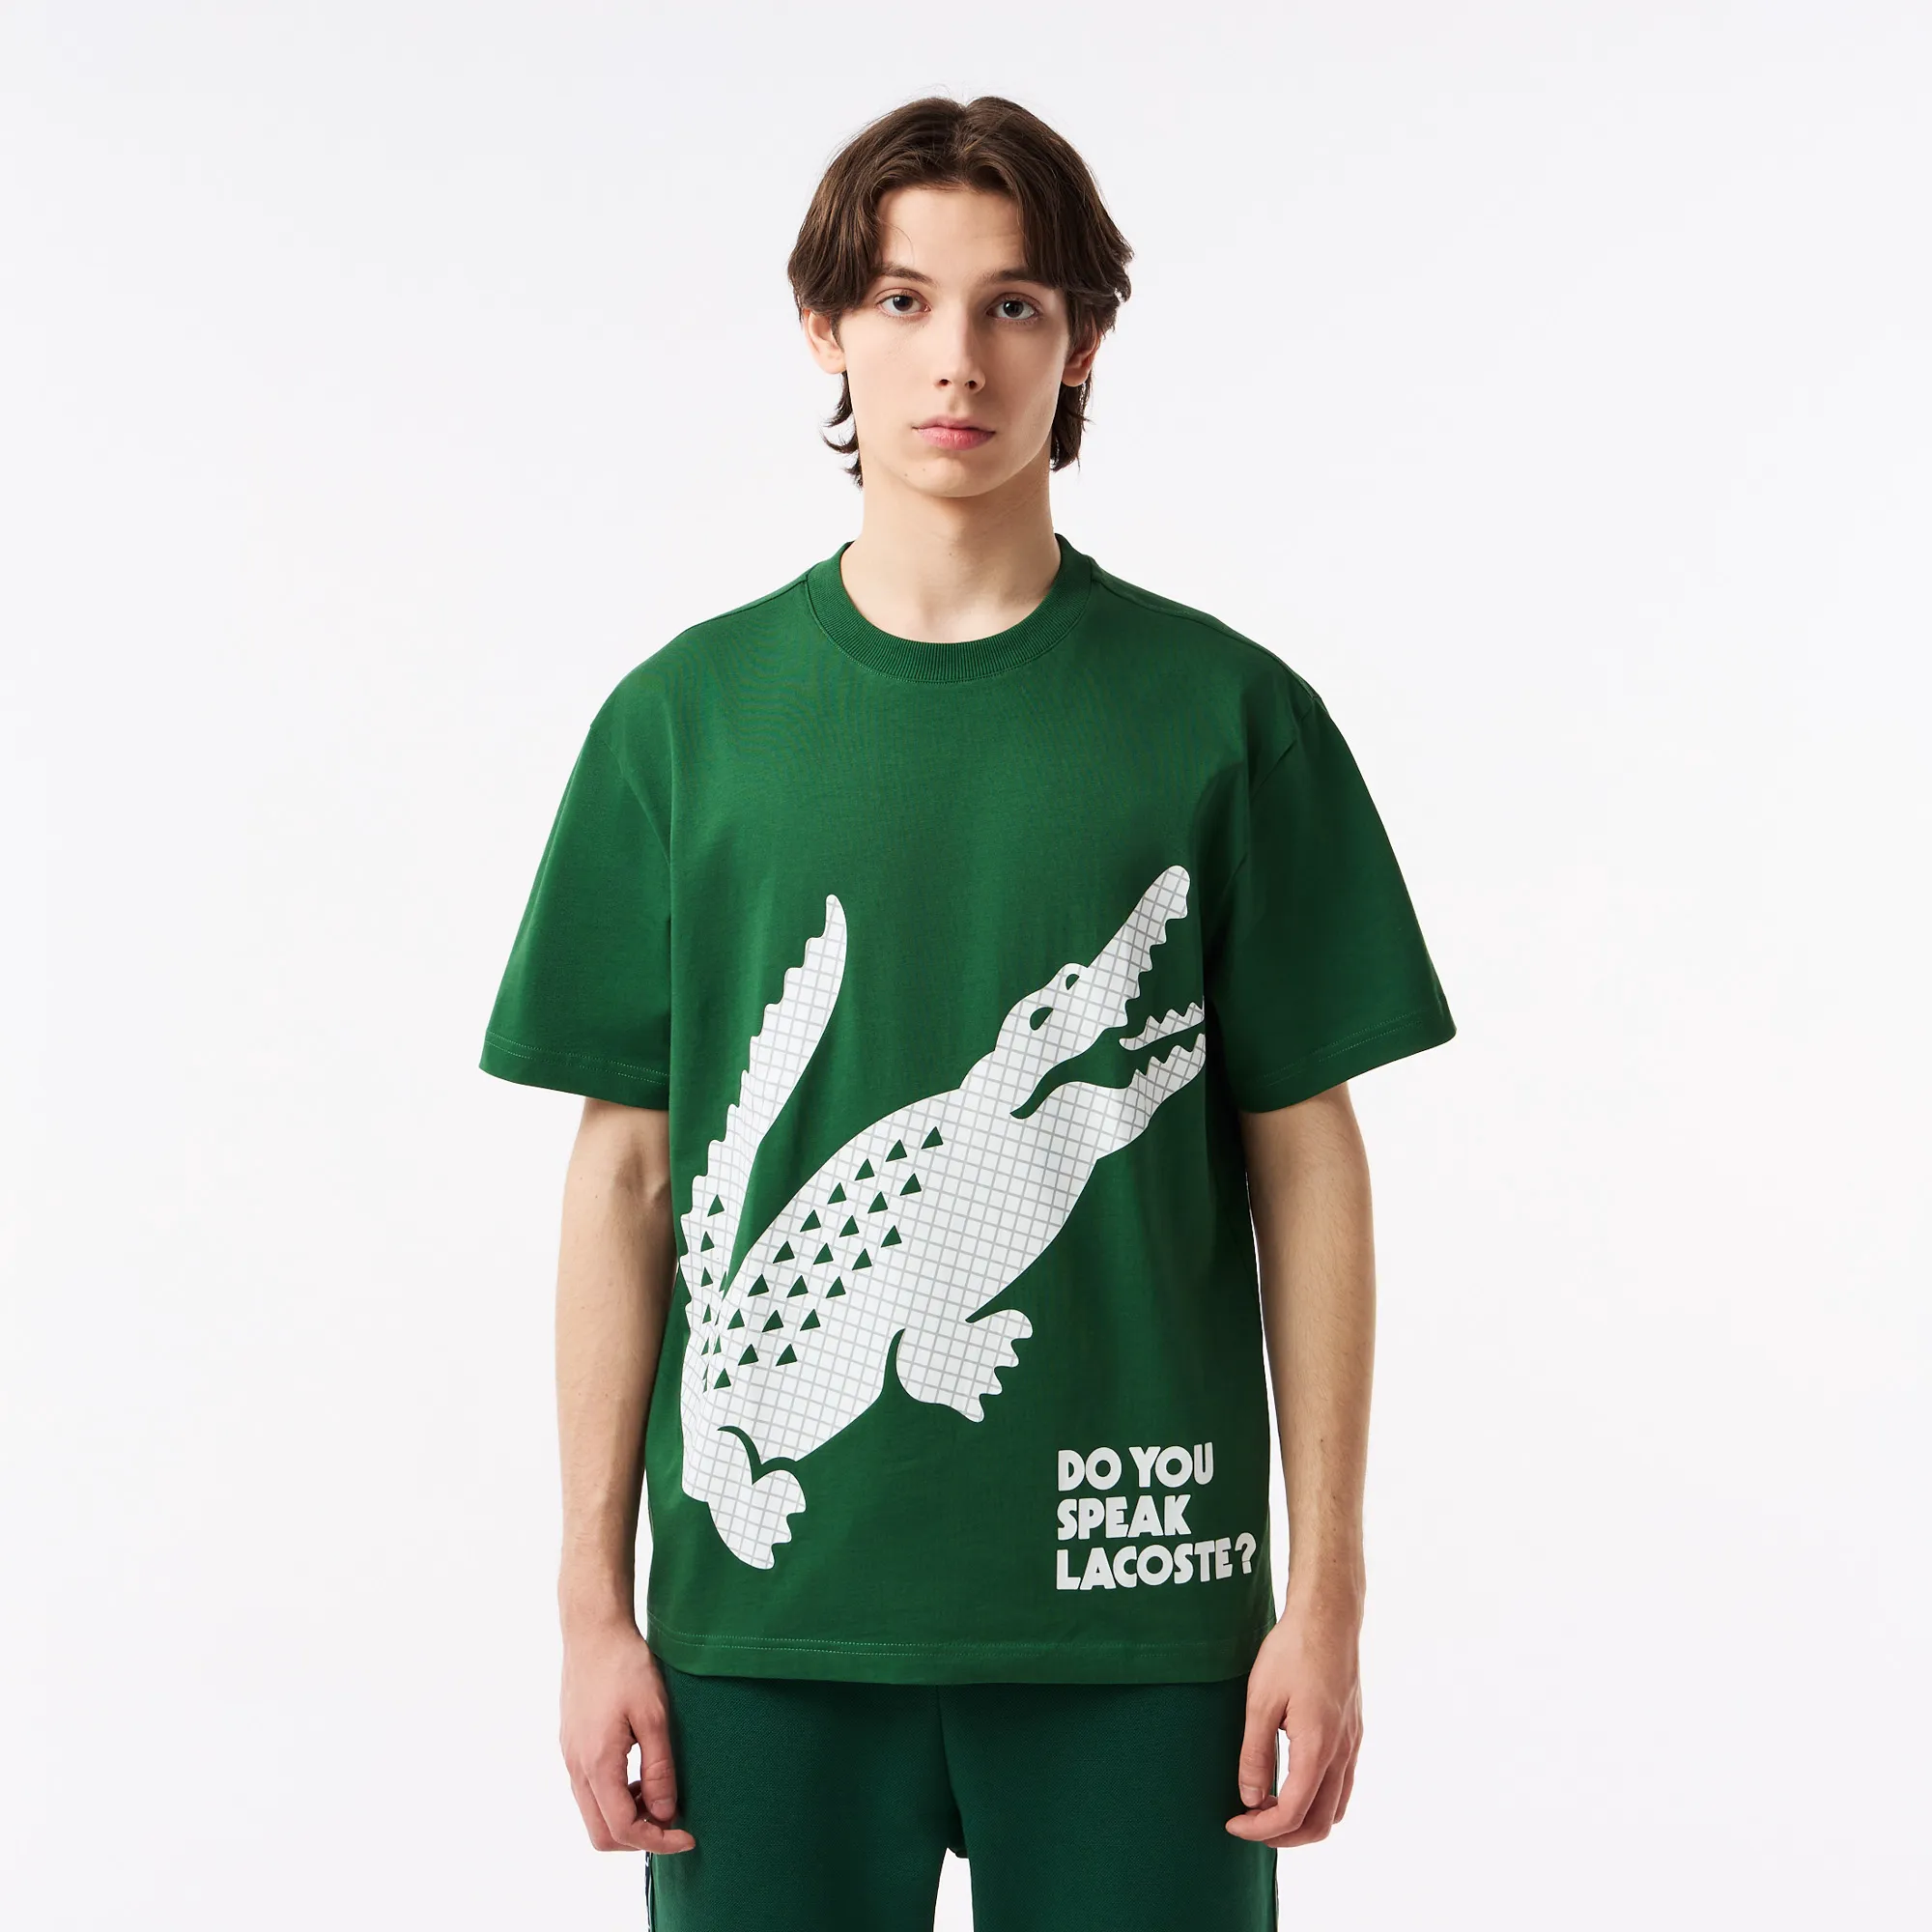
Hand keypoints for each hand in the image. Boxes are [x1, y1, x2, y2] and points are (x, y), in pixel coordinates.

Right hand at [559, 1618, 694, 1852]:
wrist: (593, 1632)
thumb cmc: (626, 1667)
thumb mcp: (654, 1715)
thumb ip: (659, 1769)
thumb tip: (665, 1815)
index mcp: (597, 1764)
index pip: (623, 1828)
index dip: (657, 1841)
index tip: (687, 1836)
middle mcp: (576, 1769)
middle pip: (601, 1834)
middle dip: (639, 1838)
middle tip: (672, 1819)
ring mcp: (570, 1758)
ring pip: (593, 1814)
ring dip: (627, 1816)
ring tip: (659, 1792)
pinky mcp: (571, 1746)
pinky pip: (589, 1792)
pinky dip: (615, 1798)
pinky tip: (639, 1774)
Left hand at [1224, 1603, 1362, 1847]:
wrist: (1328, 1617)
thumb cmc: (1292, 1652)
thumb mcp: (1261, 1701)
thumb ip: (1255, 1754)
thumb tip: (1250, 1799)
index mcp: (1317, 1749)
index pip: (1293, 1813)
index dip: (1260, 1829)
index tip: (1233, 1824)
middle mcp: (1342, 1754)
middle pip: (1321, 1824)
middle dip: (1283, 1836)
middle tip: (1249, 1824)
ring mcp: (1352, 1745)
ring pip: (1336, 1809)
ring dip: (1303, 1821)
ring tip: (1267, 1807)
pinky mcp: (1353, 1734)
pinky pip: (1342, 1786)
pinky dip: (1318, 1801)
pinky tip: (1291, 1782)